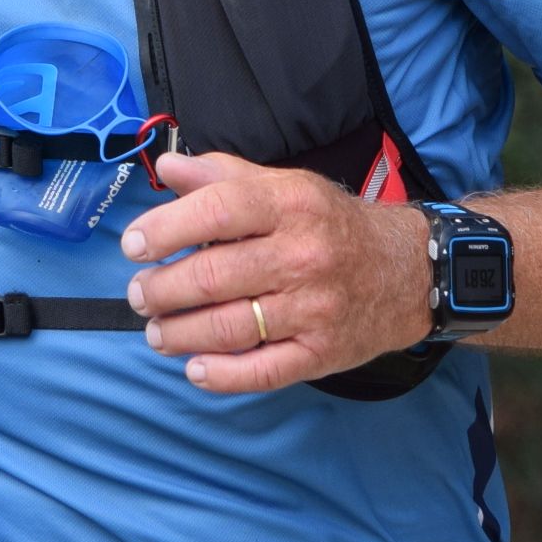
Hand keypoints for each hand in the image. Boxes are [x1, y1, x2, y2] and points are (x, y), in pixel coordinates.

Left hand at [120, 149, 432, 392]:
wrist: (406, 270)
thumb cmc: (331, 225)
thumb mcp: (285, 186)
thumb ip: (224, 176)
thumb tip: (168, 167)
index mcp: (290, 205)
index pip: (217, 211)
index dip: (166, 229)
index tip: (134, 245)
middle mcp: (303, 255)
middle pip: (213, 275)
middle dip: (161, 290)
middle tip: (140, 294)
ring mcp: (314, 308)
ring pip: (229, 327)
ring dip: (179, 334)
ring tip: (157, 332)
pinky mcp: (322, 352)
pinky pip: (263, 371)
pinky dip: (221, 375)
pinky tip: (195, 368)